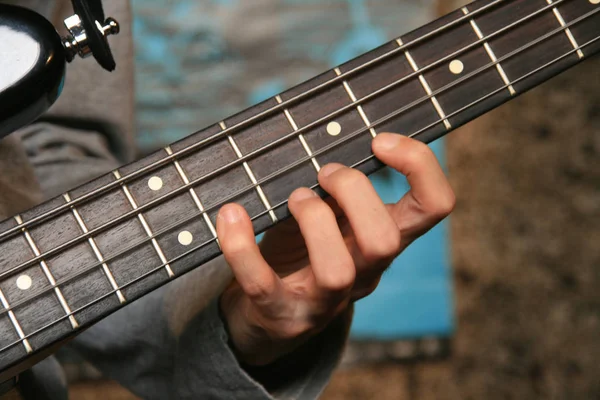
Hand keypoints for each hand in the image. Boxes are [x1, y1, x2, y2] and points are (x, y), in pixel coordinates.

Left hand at [216, 133, 454, 365]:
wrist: (265, 315)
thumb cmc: (300, 251)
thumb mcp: (327, 216)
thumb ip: (334, 186)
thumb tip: (324, 134)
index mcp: (383, 241)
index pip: (434, 207)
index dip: (419, 166)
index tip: (380, 140)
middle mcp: (364, 273)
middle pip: (385, 240)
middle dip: (354, 191)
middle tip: (324, 172)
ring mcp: (324, 301)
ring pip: (337, 270)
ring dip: (311, 219)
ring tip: (293, 199)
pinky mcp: (281, 314)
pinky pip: (261, 283)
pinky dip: (241, 244)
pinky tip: (231, 214)